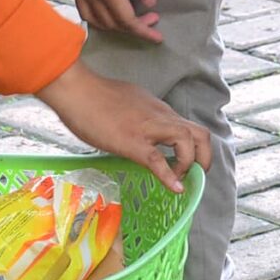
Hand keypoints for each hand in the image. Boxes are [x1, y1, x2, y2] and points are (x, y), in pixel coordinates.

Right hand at [39, 61, 211, 193]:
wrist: (75, 89)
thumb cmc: (92, 96)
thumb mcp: (125, 103)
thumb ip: (138, 116)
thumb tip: (137, 129)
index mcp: (158, 109)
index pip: (187, 126)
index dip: (194, 148)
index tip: (185, 164)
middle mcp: (161, 116)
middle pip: (200, 134)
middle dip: (204, 157)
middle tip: (195, 174)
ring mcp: (149, 128)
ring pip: (188, 141)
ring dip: (190, 164)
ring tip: (181, 180)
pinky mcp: (133, 142)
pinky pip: (158, 160)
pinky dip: (170, 177)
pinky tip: (175, 190)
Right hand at [64, 0, 161, 42]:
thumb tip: (149, 2)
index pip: (126, 21)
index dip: (143, 31)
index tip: (158, 38)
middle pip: (109, 24)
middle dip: (131, 27)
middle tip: (152, 19)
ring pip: (93, 19)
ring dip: (113, 24)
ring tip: (131, 18)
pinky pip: (83, 8)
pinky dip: (98, 16)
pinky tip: (109, 7)